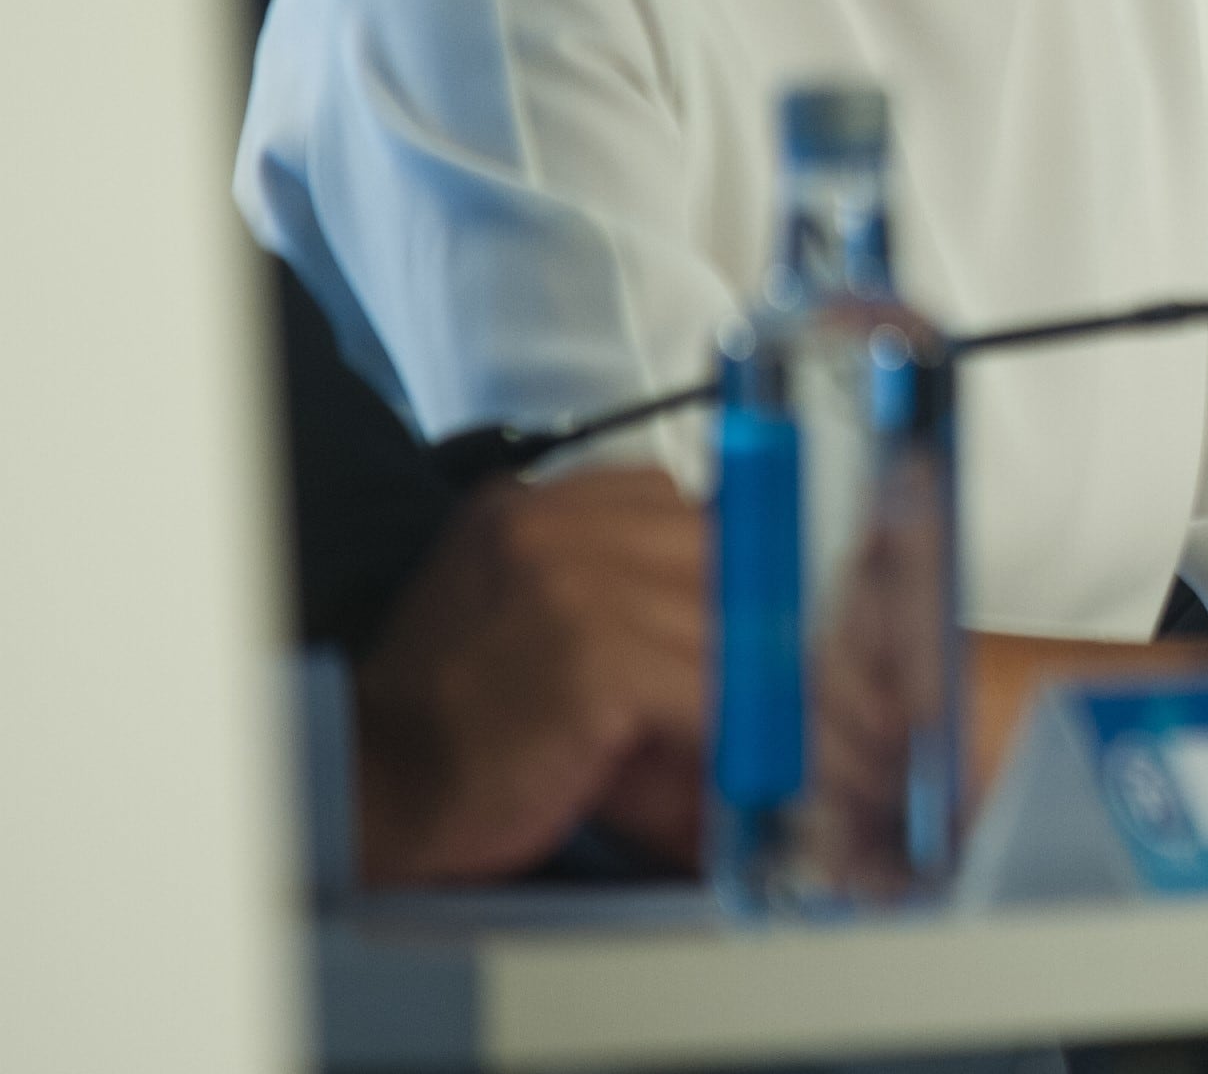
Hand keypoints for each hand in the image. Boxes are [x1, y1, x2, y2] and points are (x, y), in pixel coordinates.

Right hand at [351, 467, 705, 884]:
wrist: (369, 792)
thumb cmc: (451, 723)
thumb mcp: (534, 624)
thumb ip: (622, 594)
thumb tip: (744, 624)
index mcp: (529, 507)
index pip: (673, 503)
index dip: (712, 569)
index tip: (736, 622)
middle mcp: (550, 526)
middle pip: (710, 550)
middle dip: (739, 623)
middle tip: (751, 687)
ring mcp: (571, 584)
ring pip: (719, 622)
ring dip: (742, 688)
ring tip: (743, 738)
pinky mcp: (594, 657)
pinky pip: (705, 688)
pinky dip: (726, 735)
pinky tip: (721, 770)